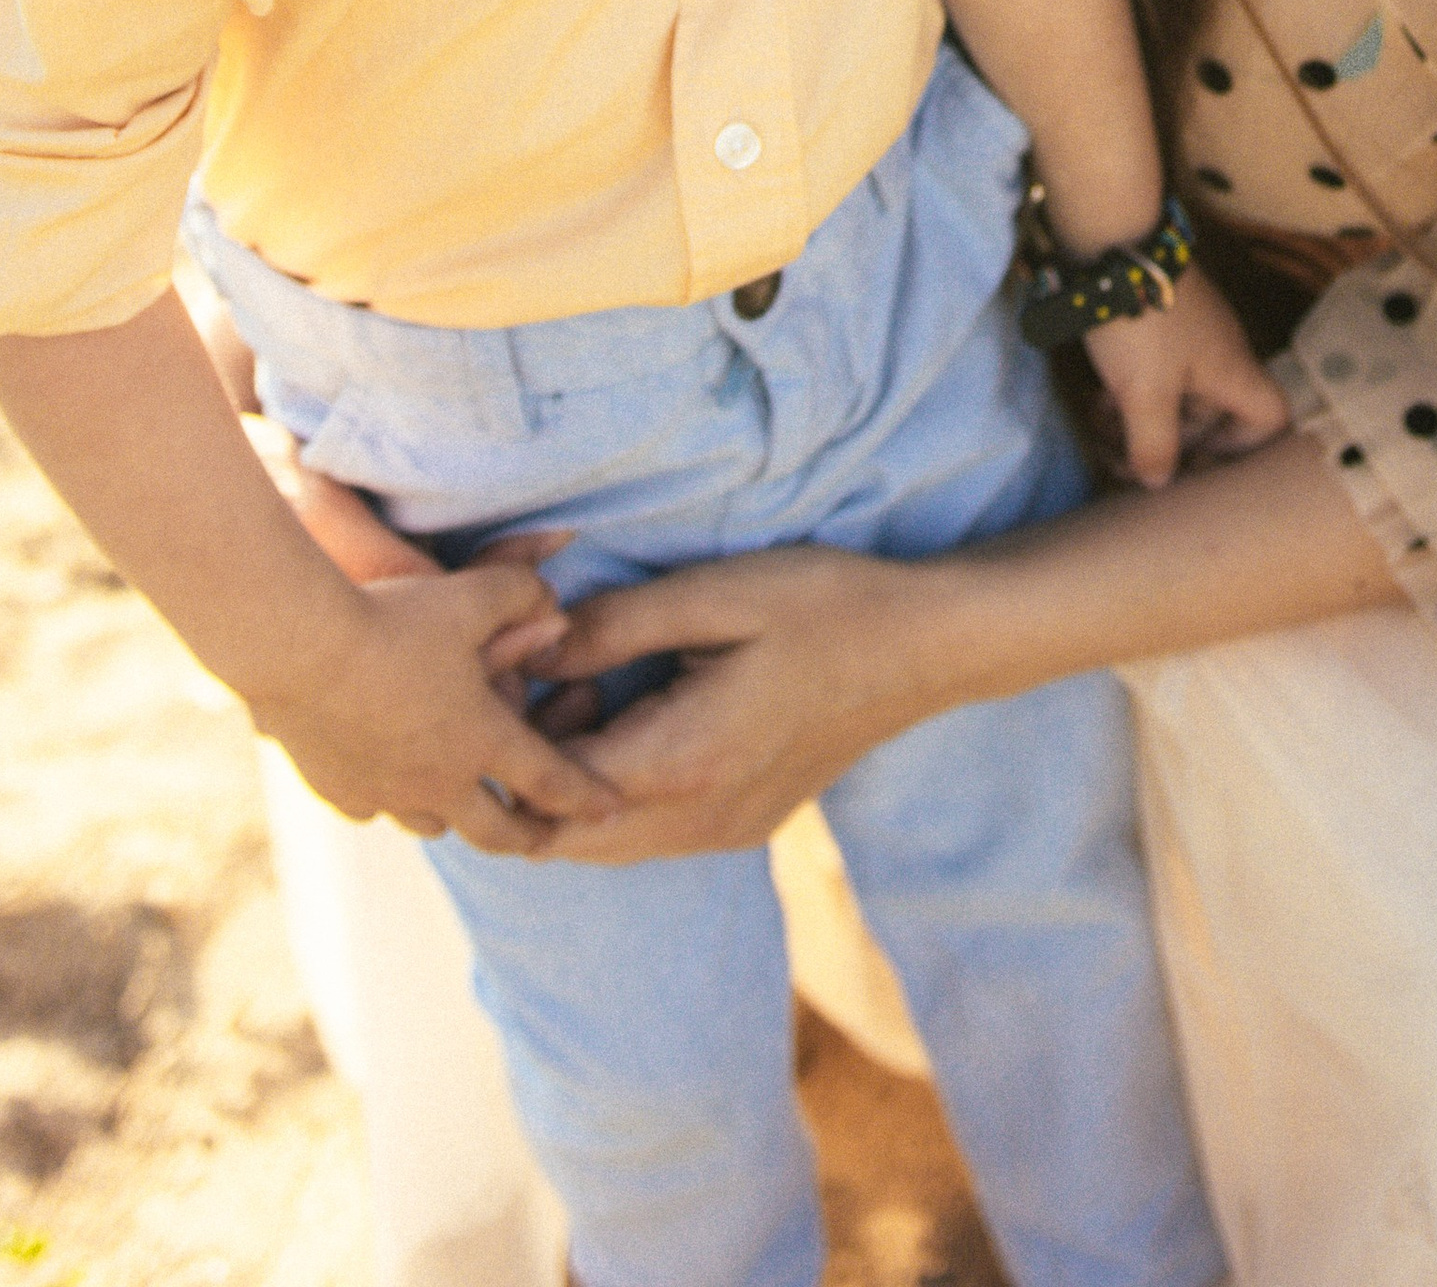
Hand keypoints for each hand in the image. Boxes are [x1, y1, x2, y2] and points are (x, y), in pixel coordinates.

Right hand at [180, 273, 586, 826]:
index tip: (613, 806)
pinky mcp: (333, 788)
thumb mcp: (475, 594)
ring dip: (455, 818)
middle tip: (544, 841)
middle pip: (493, 830)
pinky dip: (389, 800)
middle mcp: (437, 781)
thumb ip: (525, 595)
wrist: (301, 649)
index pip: (550, 779)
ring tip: (464, 811)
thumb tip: (555, 607)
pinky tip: (387, 785)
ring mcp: (383, 792)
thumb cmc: (397, 618)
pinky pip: (372, 808)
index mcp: (482, 740)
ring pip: (430, 823)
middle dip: (526, 835)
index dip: (586, 794)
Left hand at [529, 547, 935, 863]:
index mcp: (684, 764)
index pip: (548, 790)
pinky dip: (615, 786)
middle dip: (529, 769)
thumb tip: (531, 649)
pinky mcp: (741, 825)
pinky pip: (647, 831)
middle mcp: (697, 822)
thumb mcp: (715, 594)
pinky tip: (639, 708)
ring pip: (602, 842)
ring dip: (572, 779)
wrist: (925, 648)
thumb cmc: (824, 606)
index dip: (511, 734)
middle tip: (545, 677)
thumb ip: (613, 628)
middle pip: (562, 841)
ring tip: (594, 686)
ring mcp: (722, 833)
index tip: (513, 667)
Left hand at [1084, 264, 1290, 488]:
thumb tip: (1157, 482)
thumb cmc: (1141, 324)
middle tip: (1127, 461)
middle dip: (1172, 442)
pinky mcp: (1162, 319)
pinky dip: (1132, 390)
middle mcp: (1221, 353)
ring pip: (1178, 393)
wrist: (1112, 244)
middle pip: (1214, 414)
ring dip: (1144, 419)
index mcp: (1233, 372)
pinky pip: (1156, 369)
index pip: (1271, 416)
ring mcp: (1191, 334)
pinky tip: (1097, 400)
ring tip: (1103, 431)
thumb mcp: (1145, 394)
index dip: (1244, 448)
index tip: (1198, 460)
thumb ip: (1154, 445)